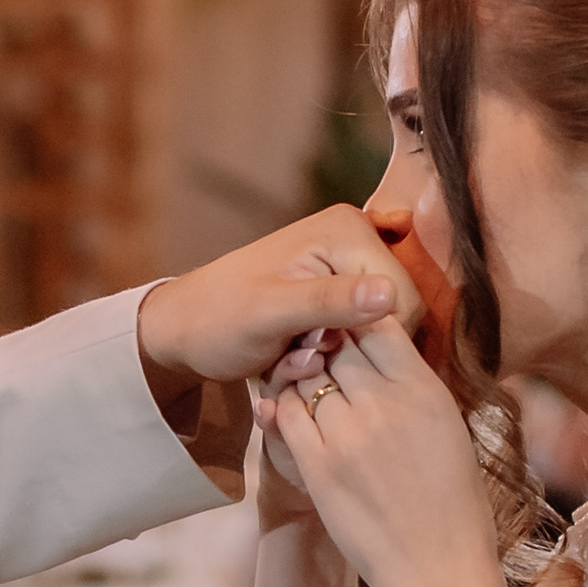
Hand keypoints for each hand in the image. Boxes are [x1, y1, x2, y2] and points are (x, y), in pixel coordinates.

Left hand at [137, 207, 420, 393]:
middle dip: (349, 348)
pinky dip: (331, 353)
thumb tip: (388, 295)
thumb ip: (328, 302)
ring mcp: (349, 264)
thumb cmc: (216, 320)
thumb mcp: (268, 314)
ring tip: (292, 356)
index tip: (314, 349)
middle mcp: (357, 237)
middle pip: (394, 314)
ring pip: (378, 331)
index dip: (366, 338)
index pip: (403, 299)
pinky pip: (361, 333)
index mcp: (347, 230)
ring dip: (337, 355)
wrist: (184, 329)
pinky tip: (297, 353)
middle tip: (297, 357)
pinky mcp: (342, 289)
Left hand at [257, 321, 504, 586]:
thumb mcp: (449, 431)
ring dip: (300, 377)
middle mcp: (386, 404)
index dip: (356, 317)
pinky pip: (286, 414)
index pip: (378, 323)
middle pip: (337, 344)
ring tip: (304, 386)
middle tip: (318, 355)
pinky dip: (283, 409)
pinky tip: (291, 415)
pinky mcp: (318, 466)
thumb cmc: (453, 504)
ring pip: (306, 377)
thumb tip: (384, 354)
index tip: (347, 324)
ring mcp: (349, 434)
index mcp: (425, 390)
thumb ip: (413, 390)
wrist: (440, 570)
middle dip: (325, 345)